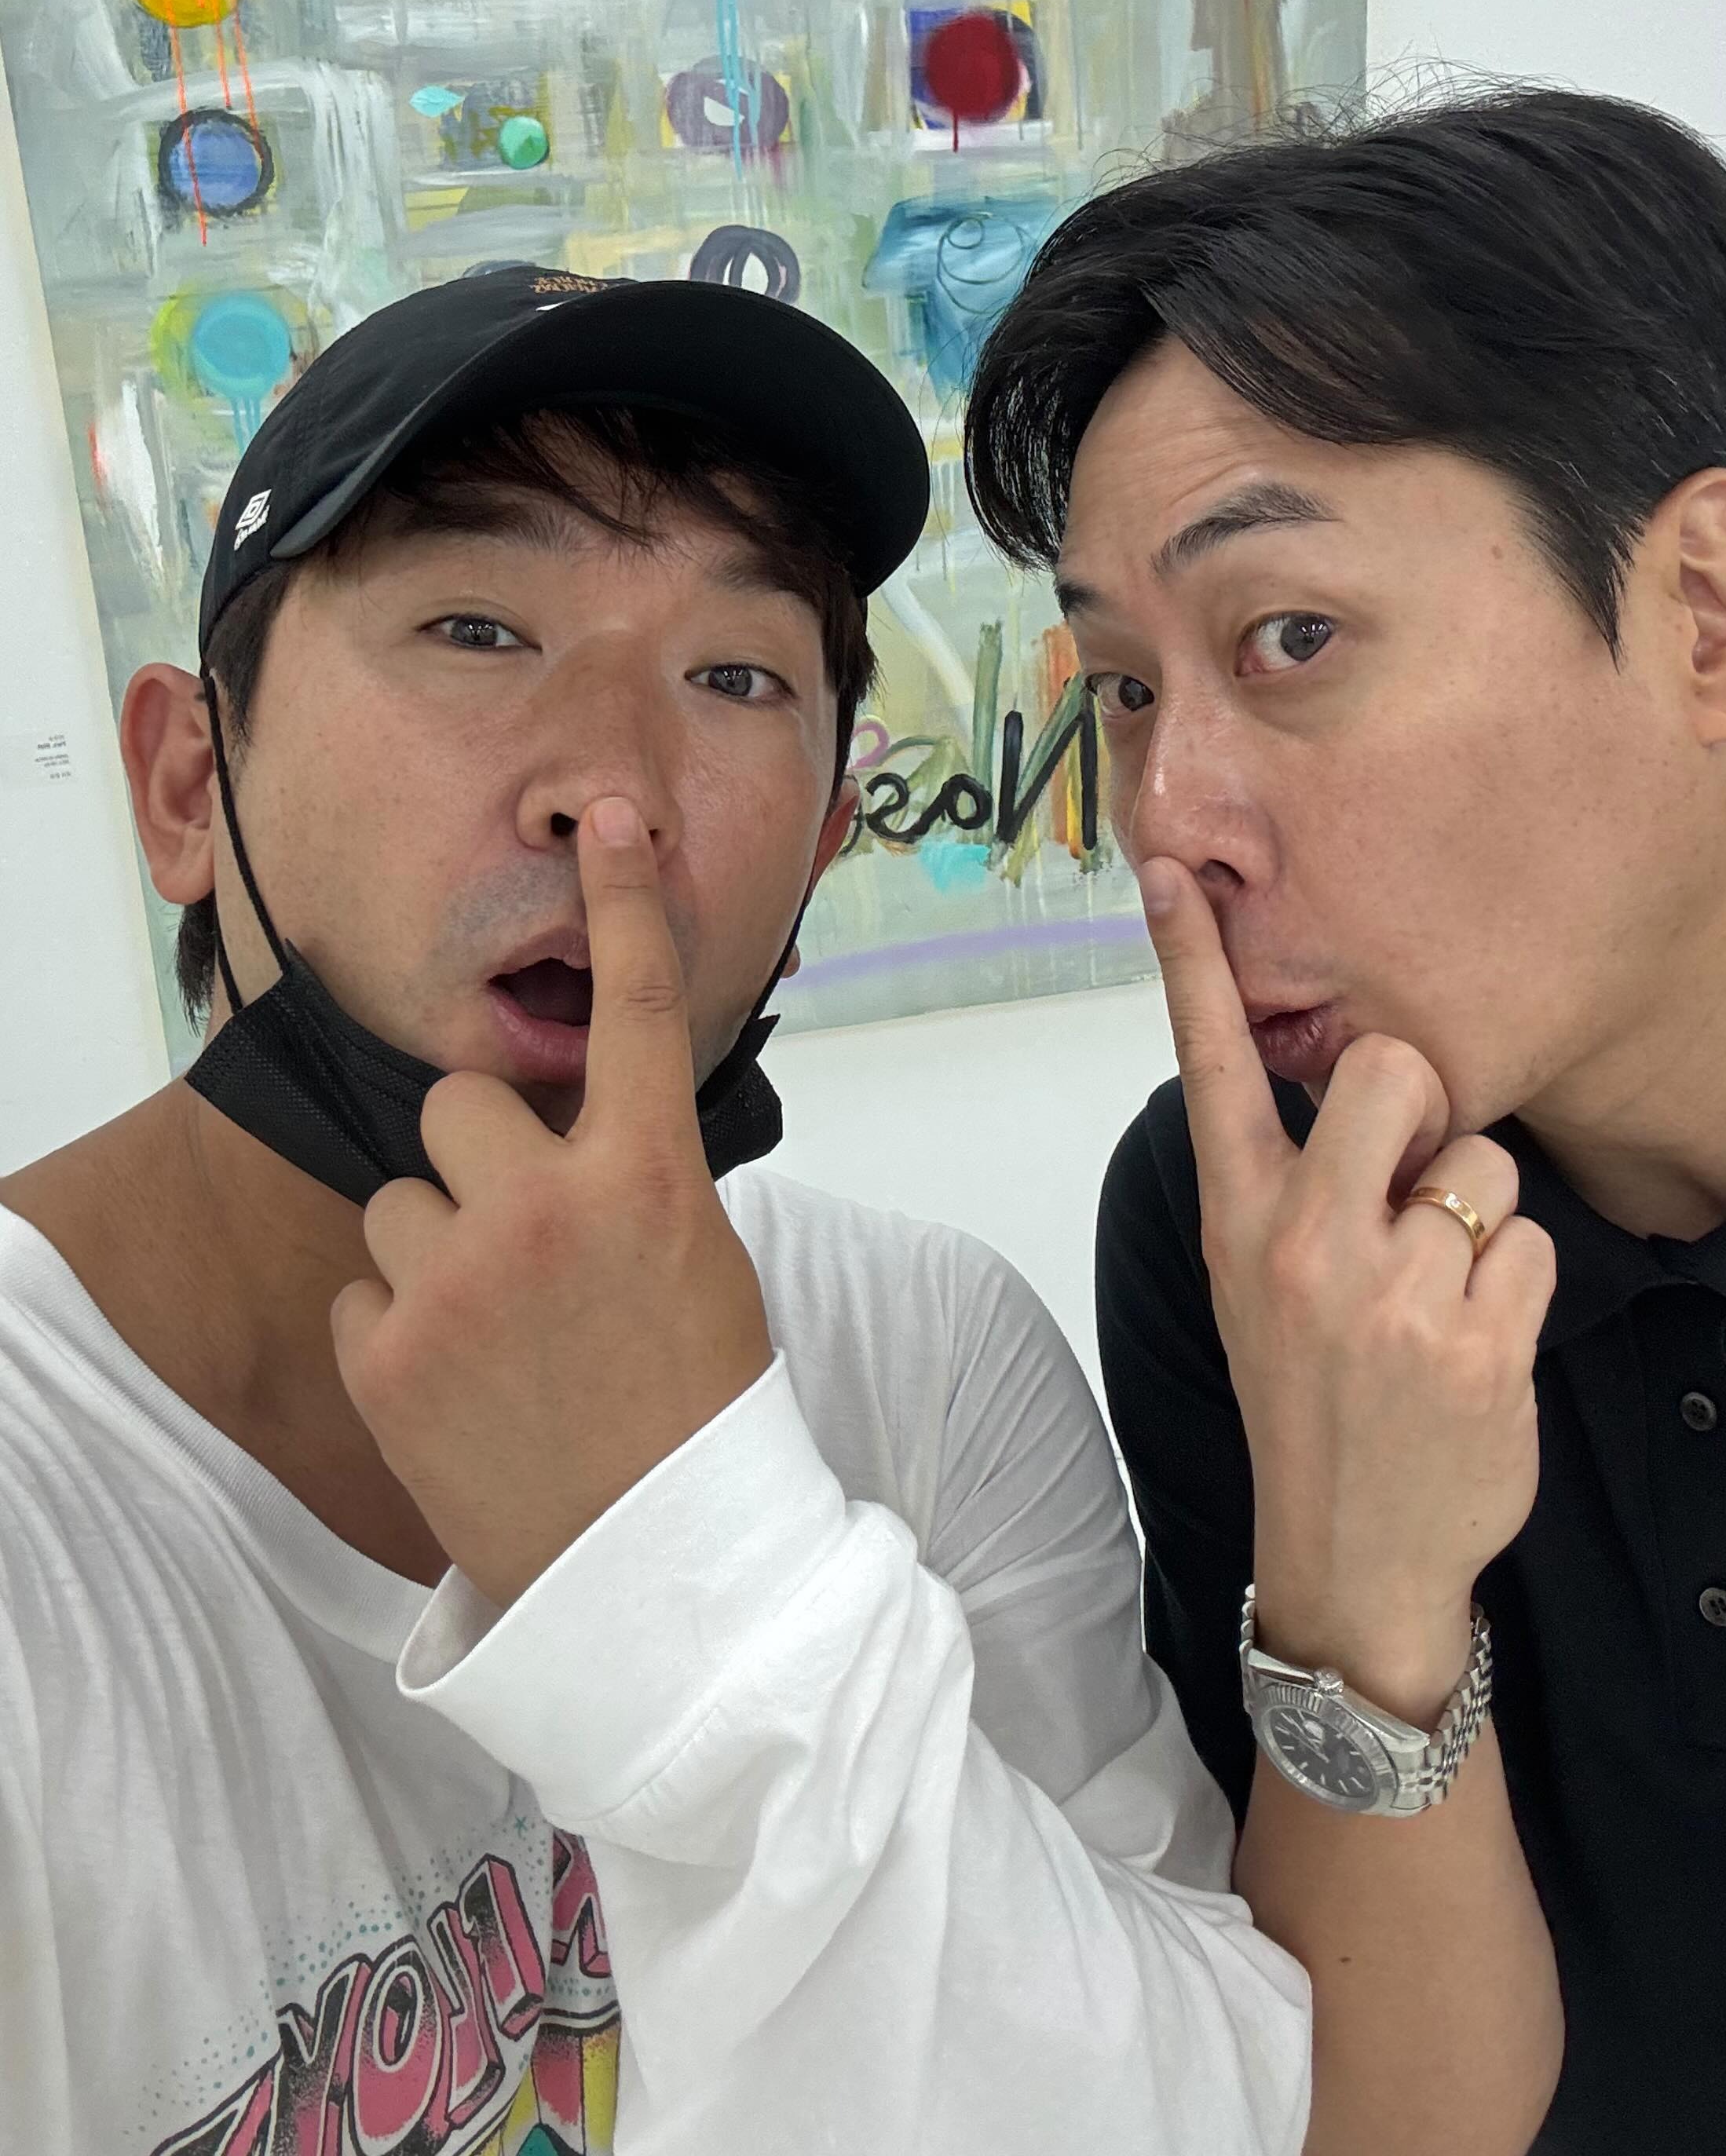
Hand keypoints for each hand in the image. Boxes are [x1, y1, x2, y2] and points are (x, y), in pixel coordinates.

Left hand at [331, 796, 773, 1607]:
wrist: (661, 1571)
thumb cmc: (696, 1411)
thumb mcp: (699, 1262)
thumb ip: (635, 1174)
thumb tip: (585, 1120)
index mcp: (650, 1177)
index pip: (638, 1007)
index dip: (623, 901)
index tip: (608, 818)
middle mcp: (547, 1209)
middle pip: (463, 1103)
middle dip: (481, 1159)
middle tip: (525, 1240)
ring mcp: (458, 1281)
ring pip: (399, 1198)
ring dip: (433, 1249)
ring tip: (496, 1333)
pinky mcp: (387, 1355)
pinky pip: (362, 1291)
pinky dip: (396, 1333)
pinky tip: (459, 1387)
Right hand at [1140, 861, 1556, 1726]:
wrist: (1356, 1558)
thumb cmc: (1311, 1399)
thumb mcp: (1254, 1281)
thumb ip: (1284, 1180)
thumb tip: (1343, 1073)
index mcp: (1240, 1220)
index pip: (1210, 1067)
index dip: (1190, 964)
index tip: (1172, 871)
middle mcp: (1306, 1247)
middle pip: (1396, 1070)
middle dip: (1425, 1108)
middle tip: (1411, 1182)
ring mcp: (1392, 1299)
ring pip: (1484, 1167)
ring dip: (1480, 1223)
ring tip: (1438, 1295)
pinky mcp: (1477, 1346)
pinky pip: (1534, 1247)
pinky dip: (1519, 1290)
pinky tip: (1473, 1345)